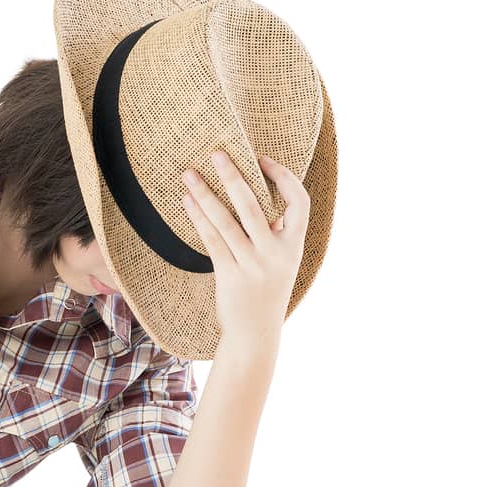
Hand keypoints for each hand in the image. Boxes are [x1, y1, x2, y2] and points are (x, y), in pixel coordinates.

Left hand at [182, 151, 310, 352]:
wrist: (255, 334)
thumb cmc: (266, 291)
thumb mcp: (282, 262)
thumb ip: (276, 234)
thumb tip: (262, 200)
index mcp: (294, 246)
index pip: (299, 202)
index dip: (283, 178)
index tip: (262, 160)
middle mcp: (275, 254)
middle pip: (253, 206)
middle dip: (234, 176)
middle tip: (216, 153)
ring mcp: (252, 266)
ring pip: (226, 222)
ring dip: (206, 194)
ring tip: (189, 173)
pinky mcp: (230, 276)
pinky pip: (211, 240)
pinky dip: (199, 218)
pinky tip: (187, 202)